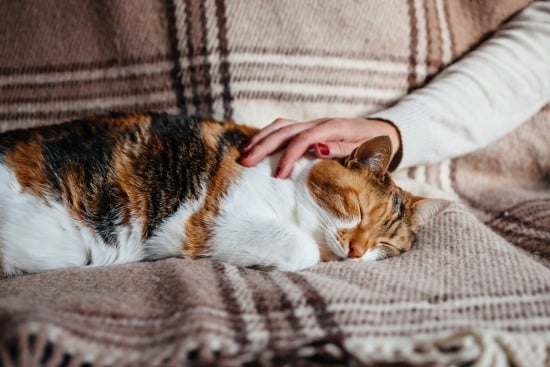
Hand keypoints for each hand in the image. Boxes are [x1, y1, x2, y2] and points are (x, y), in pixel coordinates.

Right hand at [239, 117, 400, 177]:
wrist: (382, 133)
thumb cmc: (374, 146)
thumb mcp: (364, 150)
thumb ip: (341, 149)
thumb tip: (317, 148)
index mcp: (332, 128)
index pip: (303, 139)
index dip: (288, 157)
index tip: (278, 176)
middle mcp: (319, 123)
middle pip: (285, 130)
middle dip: (263, 146)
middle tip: (246, 163)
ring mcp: (312, 123)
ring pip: (281, 126)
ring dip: (261, 138)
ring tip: (244, 153)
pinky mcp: (309, 127)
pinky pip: (284, 128)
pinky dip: (267, 135)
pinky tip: (255, 145)